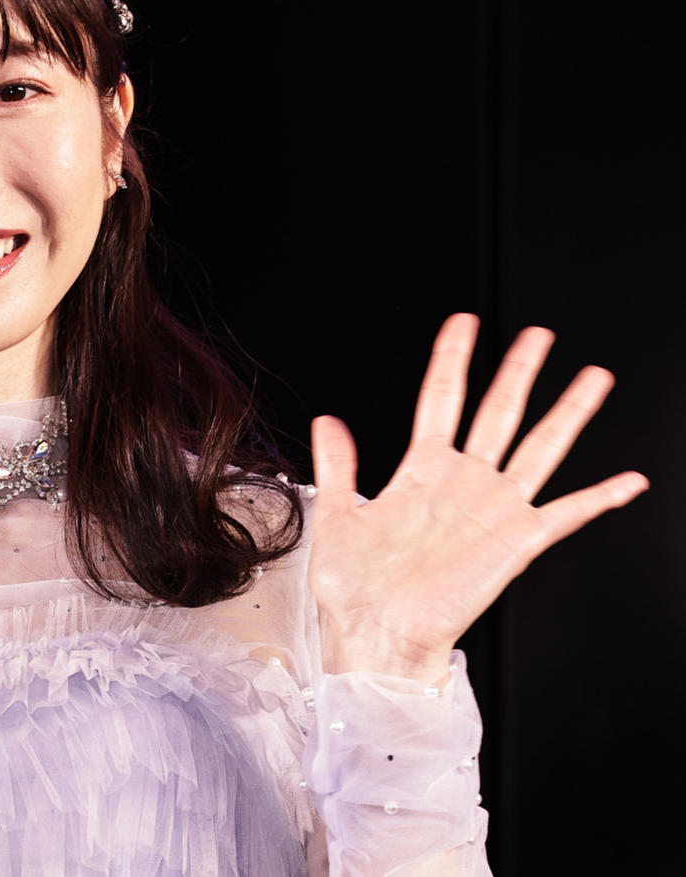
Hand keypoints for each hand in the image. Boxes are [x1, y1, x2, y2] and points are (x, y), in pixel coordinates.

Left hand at [308, 314, 647, 681]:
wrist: (374, 634)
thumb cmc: (353, 585)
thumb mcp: (335, 515)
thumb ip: (338, 465)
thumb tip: (327, 419)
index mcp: (421, 471)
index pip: (441, 399)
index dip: (453, 358)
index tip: (465, 322)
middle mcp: (463, 483)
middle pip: (498, 412)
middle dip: (520, 371)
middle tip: (540, 334)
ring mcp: (492, 510)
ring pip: (539, 449)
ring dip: (567, 414)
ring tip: (593, 378)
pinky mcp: (514, 544)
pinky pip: (565, 515)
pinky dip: (599, 498)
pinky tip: (628, 480)